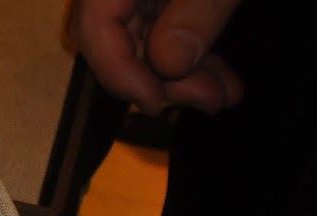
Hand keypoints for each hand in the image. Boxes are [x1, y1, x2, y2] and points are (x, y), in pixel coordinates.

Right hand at [69, 0, 243, 113]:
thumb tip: (168, 66)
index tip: (155, 102)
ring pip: (141, 41)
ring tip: (222, 94)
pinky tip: (218, 76)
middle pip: (115, 39)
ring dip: (182, 75)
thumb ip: (195, 12)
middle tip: (208, 101)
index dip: (119, 71)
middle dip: (162, 79)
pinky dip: (189, 55)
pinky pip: (162, 29)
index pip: (94, 25)